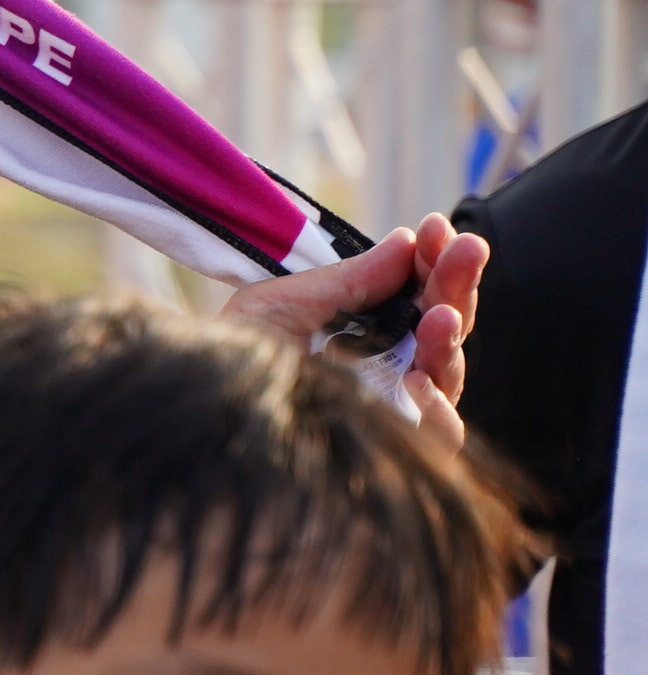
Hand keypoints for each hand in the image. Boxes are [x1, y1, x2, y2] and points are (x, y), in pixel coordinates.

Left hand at [217, 215, 484, 450]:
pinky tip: (417, 379)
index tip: (435, 226)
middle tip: (468, 246)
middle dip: (457, 283)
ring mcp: (396, 408)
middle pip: (443, 325)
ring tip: (439, 314)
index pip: (417, 292)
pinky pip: (439, 432)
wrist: (205, 415)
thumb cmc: (236, 357)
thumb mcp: (285, 304)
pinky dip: (435, 406)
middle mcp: (388, 367)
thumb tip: (405, 240)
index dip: (432, 259)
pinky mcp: (396, 448)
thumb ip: (349, 279)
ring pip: (446, 372)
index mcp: (366, 329)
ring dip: (449, 337)